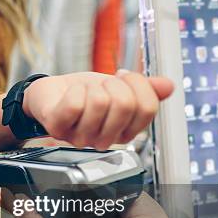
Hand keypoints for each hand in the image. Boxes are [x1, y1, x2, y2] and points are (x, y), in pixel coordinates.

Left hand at [22, 70, 173, 149]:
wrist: (49, 94)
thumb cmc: (83, 93)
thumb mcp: (117, 87)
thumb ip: (144, 88)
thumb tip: (168, 86)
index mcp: (123, 132)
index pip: (147, 109)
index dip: (139, 84)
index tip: (124, 77)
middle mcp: (103, 140)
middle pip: (125, 105)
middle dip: (114, 84)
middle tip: (102, 84)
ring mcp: (79, 136)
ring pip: (99, 102)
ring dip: (92, 86)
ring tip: (85, 90)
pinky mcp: (58, 127)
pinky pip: (75, 103)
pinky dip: (74, 89)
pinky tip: (71, 93)